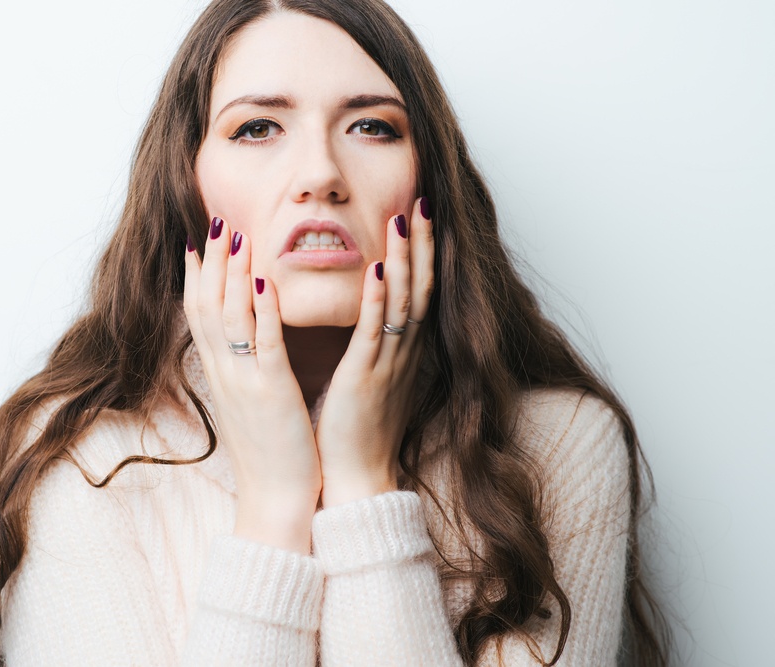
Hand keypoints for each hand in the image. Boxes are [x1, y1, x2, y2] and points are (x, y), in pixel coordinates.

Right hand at [183, 216, 321, 551]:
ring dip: (231, 272)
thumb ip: (241, 371)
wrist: (275, 499)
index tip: (199, 242)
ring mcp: (245, 381)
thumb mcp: (246, 405)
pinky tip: (264, 280)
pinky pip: (265, 343)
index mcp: (219, 375)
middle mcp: (224, 373)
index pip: (199, 315)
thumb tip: (240, 343)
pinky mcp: (271, 392)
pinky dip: (263, 309)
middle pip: (208, 306)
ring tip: (236, 233)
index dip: (198, 276)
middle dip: (211, 261)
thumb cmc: (268, 452)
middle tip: (215, 221)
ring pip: (230, 316)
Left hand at [314, 198, 434, 507]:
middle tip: (421, 200)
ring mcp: (389, 362)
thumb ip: (372, 343)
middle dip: (420, 242)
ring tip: (402, 218)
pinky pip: (376, 330)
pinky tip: (377, 269)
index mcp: (402, 350)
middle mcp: (403, 351)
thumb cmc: (357, 428)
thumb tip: (368, 315)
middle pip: (419, 285)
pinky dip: (378, 298)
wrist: (357, 475)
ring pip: (403, 300)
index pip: (417, 289)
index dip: (420, 251)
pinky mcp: (367, 376)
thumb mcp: (370, 375)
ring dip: (404, 258)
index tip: (416, 213)